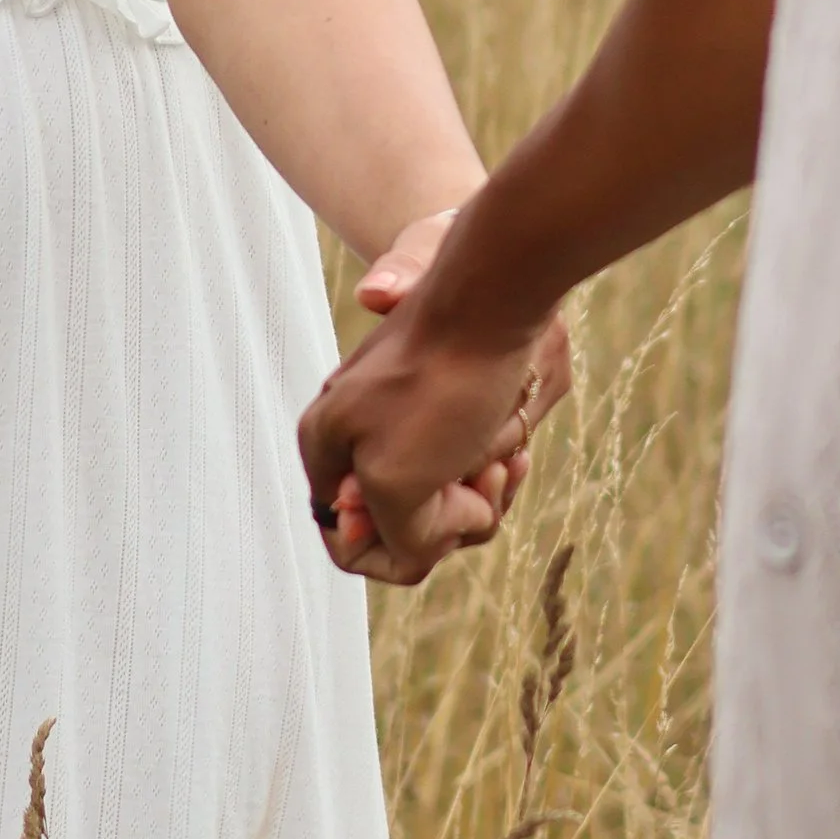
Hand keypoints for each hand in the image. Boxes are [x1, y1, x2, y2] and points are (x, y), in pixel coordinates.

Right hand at [301, 213, 572, 584]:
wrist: (498, 287)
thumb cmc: (443, 380)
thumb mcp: (398, 476)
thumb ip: (394, 534)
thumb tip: (418, 551)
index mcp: (325, 443)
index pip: (347, 542)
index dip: (396, 551)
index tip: (437, 524)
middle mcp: (358, 433)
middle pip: (404, 524)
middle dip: (447, 516)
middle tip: (477, 480)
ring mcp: (405, 419)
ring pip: (444, 498)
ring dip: (479, 489)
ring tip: (501, 457)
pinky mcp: (449, 406)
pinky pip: (471, 465)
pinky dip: (495, 464)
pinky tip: (514, 451)